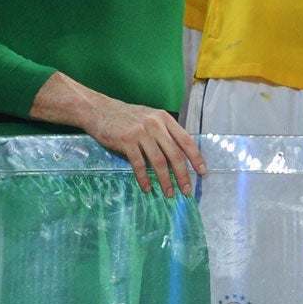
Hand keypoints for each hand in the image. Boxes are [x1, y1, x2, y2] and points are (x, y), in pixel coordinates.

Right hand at [79, 92, 205, 195]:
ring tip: (169, 193)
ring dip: (165, 180)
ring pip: (159, 161)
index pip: (186, 140)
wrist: (100, 109)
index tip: (202, 172)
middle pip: (174, 154)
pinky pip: (139, 164)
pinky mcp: (126, 141)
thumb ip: (164, 131)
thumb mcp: (150, 118)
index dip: (196, 157)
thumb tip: (179, 154)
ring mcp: (141, 132)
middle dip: (183, 174)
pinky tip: (147, 188)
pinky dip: (144, 178)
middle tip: (186, 190)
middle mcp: (155, 124)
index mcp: (164, 119)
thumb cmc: (126, 117)